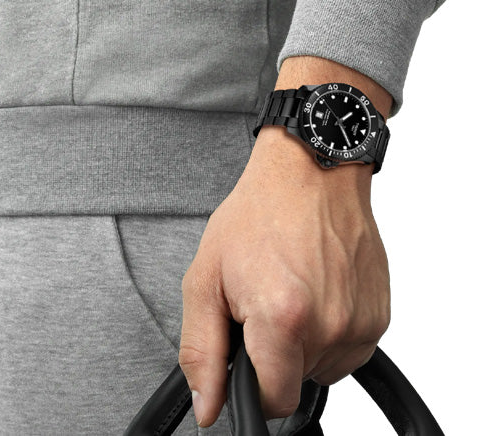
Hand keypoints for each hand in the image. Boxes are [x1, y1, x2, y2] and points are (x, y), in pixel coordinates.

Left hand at [179, 125, 390, 426]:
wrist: (309, 175)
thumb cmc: (259, 214)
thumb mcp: (207, 278)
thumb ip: (202, 351)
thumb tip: (208, 407)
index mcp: (284, 318)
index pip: (273, 401)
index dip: (252, 385)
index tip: (247, 355)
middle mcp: (331, 324)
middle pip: (297, 381)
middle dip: (275, 354)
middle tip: (265, 304)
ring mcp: (361, 320)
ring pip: (324, 367)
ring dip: (304, 342)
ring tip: (292, 291)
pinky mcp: (379, 314)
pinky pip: (348, 347)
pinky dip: (328, 329)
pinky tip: (316, 291)